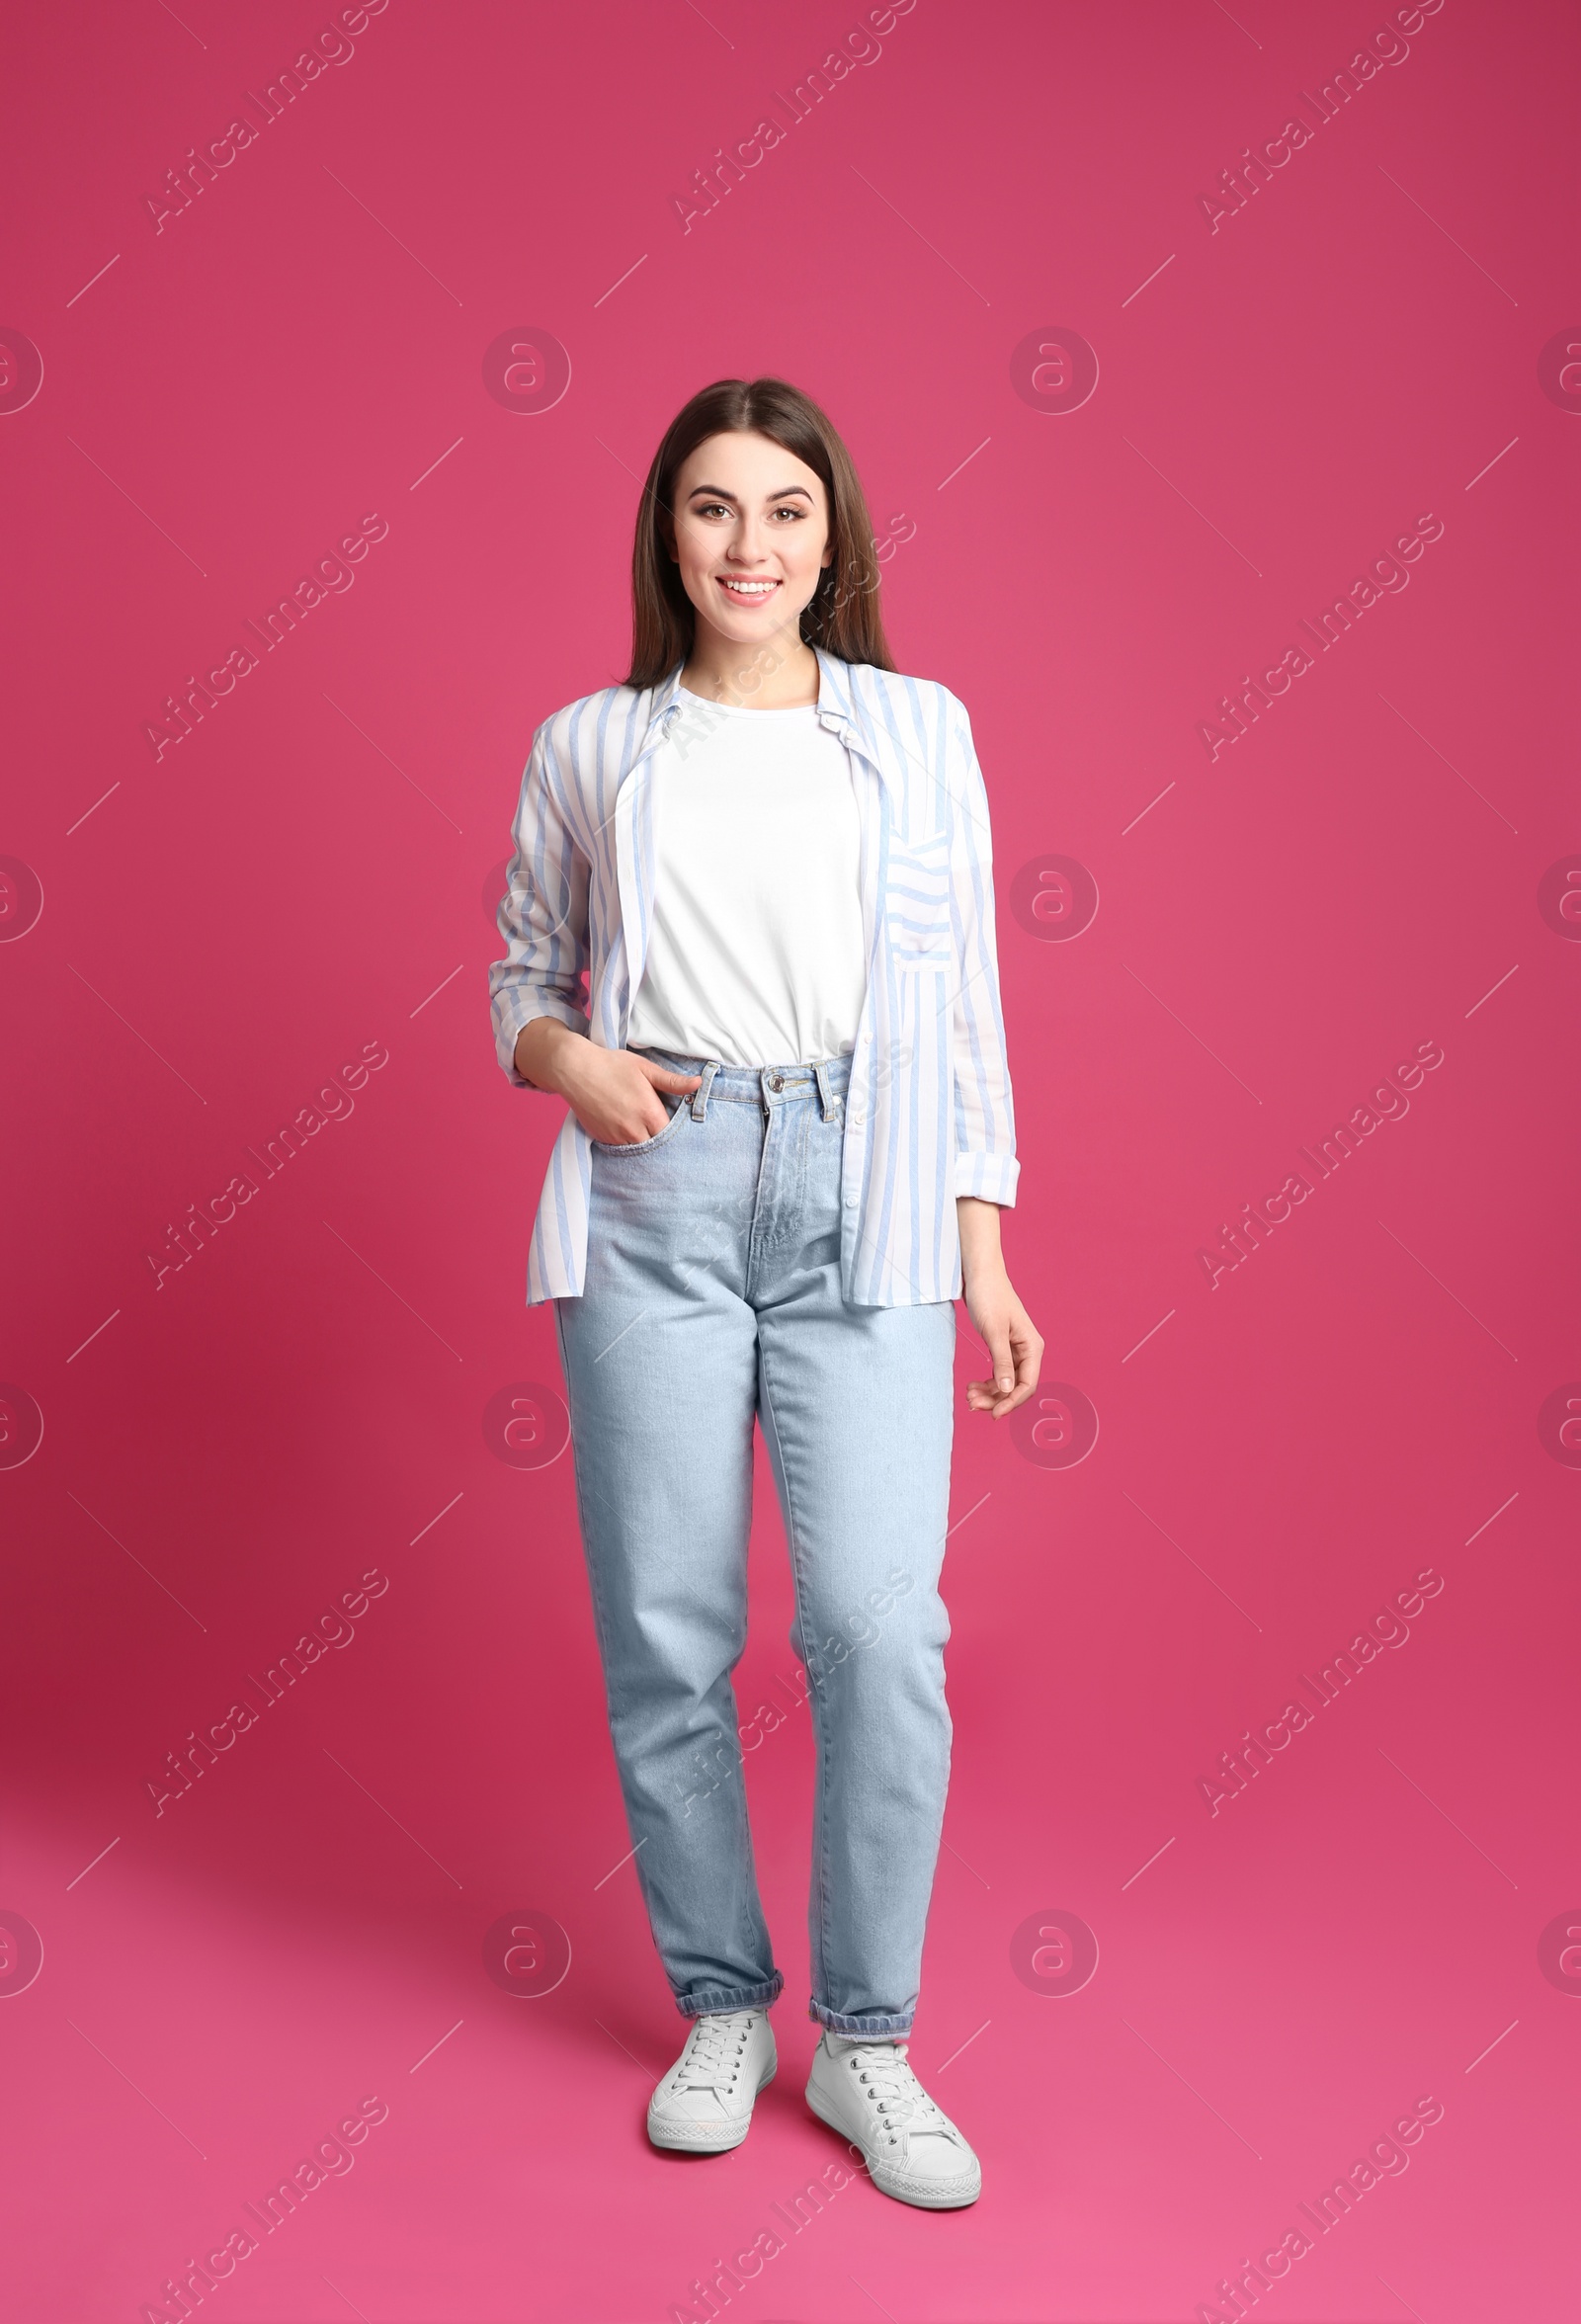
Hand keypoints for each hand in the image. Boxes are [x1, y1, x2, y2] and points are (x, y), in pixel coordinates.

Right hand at [516, 1022, 699, 1143]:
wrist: (575, 1069)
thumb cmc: (612, 1065)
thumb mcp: (646, 1069)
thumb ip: (673, 1081)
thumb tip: (698, 1083)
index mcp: (649, 1112)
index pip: (671, 1134)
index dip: (674, 1130)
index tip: (672, 1121)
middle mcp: (633, 1129)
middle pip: (656, 1144)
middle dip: (659, 1137)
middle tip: (657, 1124)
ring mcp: (616, 1137)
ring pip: (638, 1148)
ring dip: (642, 1140)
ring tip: (640, 1124)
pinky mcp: (602, 1139)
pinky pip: (620, 1147)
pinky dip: (625, 1140)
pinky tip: (625, 1126)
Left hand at [957, 1196, 1042, 1419]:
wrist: (980, 1274)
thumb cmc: (989, 1297)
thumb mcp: (993, 1331)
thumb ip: (1002, 1361)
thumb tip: (1008, 1389)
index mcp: (1032, 1347)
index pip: (1027, 1384)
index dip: (1011, 1402)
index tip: (993, 1414)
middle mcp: (1027, 1350)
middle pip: (1016, 1386)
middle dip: (996, 1399)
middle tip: (971, 1404)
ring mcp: (1015, 1350)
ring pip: (1006, 1382)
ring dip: (989, 1393)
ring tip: (968, 1396)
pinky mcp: (1002, 1347)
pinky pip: (998, 1372)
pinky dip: (986, 1382)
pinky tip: (972, 1386)